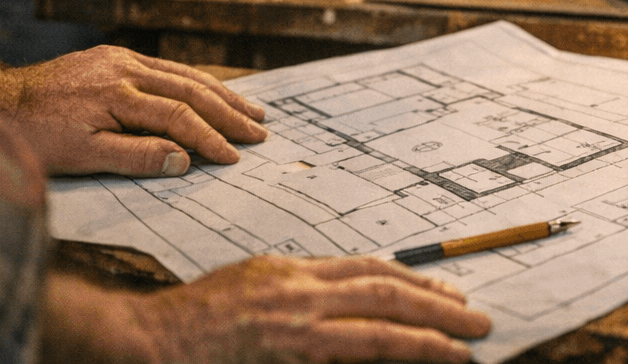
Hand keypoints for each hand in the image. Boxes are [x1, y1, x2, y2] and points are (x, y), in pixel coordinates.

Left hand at [0, 45, 268, 175]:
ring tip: (251, 110)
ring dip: (222, 93)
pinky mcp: (115, 56)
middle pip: (192, 89)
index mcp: (119, 94)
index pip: (179, 117)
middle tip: (261, 132)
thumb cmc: (34, 136)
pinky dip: (197, 80)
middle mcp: (127, 68)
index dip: (210, 138)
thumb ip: (135, 156)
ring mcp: (122, 58)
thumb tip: (184, 161)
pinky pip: (167, 66)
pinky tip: (213, 91)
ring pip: (185, 73)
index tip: (234, 157)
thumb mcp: (81, 156)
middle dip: (230, 112)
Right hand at [47, 257, 489, 363]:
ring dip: (427, 338)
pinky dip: (387, 357)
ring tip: (463, 346)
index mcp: (296, 272)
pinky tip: (415, 361)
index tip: (449, 295)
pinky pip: (350, 357)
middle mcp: (302, 294)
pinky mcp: (290, 356)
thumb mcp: (255, 280)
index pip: (371, 271)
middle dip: (438, 308)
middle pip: (387, 294)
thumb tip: (350, 294)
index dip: (416, 283)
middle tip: (477, 321)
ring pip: (378, 329)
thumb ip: (302, 285)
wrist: (150, 342)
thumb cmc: (198, 316)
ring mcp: (296, 329)